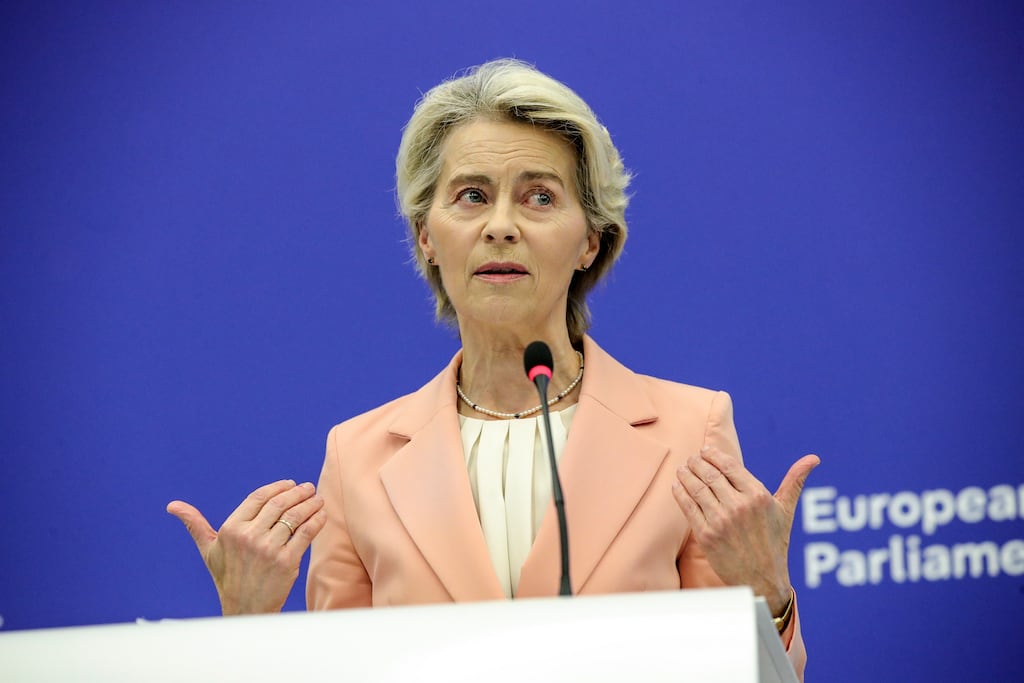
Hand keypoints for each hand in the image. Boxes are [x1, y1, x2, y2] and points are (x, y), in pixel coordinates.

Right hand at [167, 479, 326, 614]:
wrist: (245, 609)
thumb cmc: (226, 577)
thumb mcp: (208, 550)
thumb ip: (195, 524)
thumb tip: (172, 506)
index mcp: (231, 529)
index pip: (258, 498)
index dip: (277, 487)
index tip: (290, 484)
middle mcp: (249, 537)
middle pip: (279, 503)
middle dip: (298, 492)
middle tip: (308, 488)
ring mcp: (269, 549)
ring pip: (295, 516)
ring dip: (310, 503)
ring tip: (317, 499)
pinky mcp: (287, 561)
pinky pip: (306, 533)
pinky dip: (316, 520)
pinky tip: (321, 514)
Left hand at [672, 447, 818, 613]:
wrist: (763, 580)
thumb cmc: (775, 542)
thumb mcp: (786, 510)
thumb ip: (795, 481)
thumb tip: (813, 458)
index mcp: (758, 496)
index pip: (729, 466)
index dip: (713, 455)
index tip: (705, 451)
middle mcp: (739, 506)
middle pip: (710, 475)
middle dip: (697, 462)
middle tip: (691, 458)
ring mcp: (721, 521)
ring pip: (697, 488)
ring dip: (686, 474)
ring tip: (682, 468)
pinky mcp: (706, 536)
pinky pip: (688, 507)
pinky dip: (680, 493)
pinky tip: (677, 485)